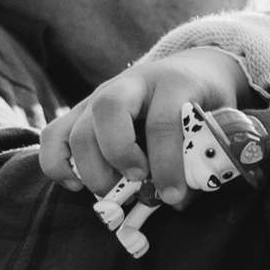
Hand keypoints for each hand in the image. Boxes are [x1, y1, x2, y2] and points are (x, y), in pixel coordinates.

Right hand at [37, 43, 254, 205]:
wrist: (190, 68)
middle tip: (136, 182)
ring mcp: (100, 95)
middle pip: (108, 111)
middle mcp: (130, 84)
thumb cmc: (204, 102)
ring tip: (112, 192)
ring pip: (77, 126)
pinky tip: (77, 185)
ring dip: (91, 168)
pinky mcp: (81, 111)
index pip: (162, 121)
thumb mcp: (215, 121)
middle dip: (119, 155)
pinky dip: (58, 164)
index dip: (166, 164)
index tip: (173, 196)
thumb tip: (176, 201)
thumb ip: (200, 157)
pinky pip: (54, 135)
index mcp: (173, 82)